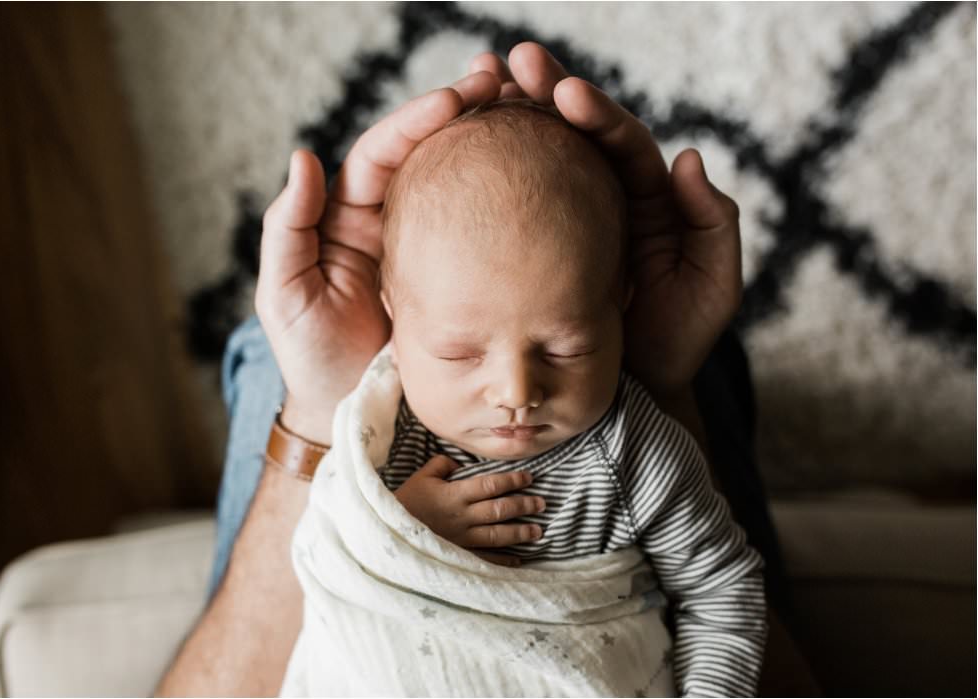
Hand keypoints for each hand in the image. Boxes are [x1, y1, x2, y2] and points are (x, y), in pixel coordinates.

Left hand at [255, 73, 501, 443]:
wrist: (353, 417)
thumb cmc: (312, 358)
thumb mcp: (286, 293)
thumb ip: (288, 228)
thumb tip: (305, 157)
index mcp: (350, 218)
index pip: (385, 153)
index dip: (417, 120)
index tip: (457, 100)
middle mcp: (393, 223)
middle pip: (429, 155)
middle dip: (462, 116)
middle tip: (504, 87)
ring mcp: (432, 251)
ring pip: (461, 187)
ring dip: (490, 147)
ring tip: (530, 114)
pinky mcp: (464, 282)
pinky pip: (486, 237)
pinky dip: (508, 204)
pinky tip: (539, 181)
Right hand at [394, 455, 544, 566]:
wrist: (386, 533)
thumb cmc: (405, 502)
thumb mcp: (421, 476)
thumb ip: (443, 464)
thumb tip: (462, 463)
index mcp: (454, 495)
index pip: (490, 485)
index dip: (512, 480)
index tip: (529, 477)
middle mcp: (461, 517)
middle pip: (499, 510)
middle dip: (523, 505)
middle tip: (542, 503)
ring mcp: (461, 539)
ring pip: (497, 536)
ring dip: (520, 533)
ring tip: (538, 531)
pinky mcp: (458, 555)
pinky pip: (485, 559)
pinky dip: (504, 560)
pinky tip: (519, 559)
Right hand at [471, 44, 742, 398]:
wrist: (628, 396)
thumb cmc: (675, 345)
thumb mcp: (711, 289)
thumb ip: (710, 226)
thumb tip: (687, 158)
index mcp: (645, 200)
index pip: (619, 143)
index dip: (595, 112)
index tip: (564, 90)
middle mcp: (602, 200)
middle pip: (573, 135)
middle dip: (543, 93)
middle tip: (510, 64)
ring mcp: (561, 223)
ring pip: (535, 159)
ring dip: (509, 118)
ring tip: (475, 84)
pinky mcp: (526, 249)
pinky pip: (507, 204)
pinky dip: (484, 171)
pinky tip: (454, 146)